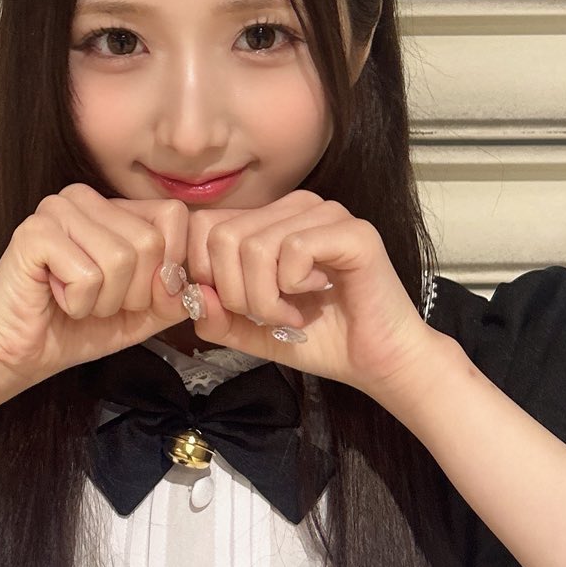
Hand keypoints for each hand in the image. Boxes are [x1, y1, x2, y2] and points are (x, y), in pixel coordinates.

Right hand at [0, 183, 193, 393]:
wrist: (17, 353)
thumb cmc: (74, 327)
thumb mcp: (142, 313)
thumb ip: (176, 294)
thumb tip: (200, 284)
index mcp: (113, 207)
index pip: (174, 216)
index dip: (167, 269)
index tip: (135, 295)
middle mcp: (85, 198)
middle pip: (151, 242)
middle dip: (132, 293)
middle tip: (98, 302)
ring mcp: (57, 210)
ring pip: (121, 258)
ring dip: (104, 301)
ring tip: (76, 300)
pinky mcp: (34, 233)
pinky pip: (88, 274)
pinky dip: (79, 303)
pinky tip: (55, 298)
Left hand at [125, 189, 437, 400]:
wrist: (377, 362)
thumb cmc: (320, 338)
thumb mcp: (250, 331)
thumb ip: (215, 315)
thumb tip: (188, 293)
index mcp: (269, 219)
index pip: (204, 226)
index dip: (206, 275)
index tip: (237, 308)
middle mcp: (296, 205)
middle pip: (223, 237)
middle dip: (236, 293)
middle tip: (269, 316)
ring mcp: (326, 213)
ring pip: (254, 247)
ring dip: (266, 298)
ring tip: (292, 314)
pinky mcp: (353, 232)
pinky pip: (293, 250)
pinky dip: (294, 288)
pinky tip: (318, 297)